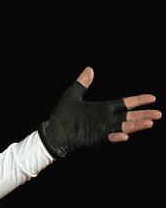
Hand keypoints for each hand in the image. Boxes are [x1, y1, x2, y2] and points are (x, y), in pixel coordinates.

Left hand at [38, 67, 160, 158]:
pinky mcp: (94, 138)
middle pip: (129, 117)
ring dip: (135, 126)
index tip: (152, 98)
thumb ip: (82, 84)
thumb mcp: (71, 96)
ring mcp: (101, 130)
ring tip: (149, 123)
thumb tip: (90, 69)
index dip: (138, 100)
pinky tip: (124, 135)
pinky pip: (108, 138)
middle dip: (143, 115)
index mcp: (102, 109)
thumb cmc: (61, 115)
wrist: (52, 132)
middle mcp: (105, 119)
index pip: (124, 103)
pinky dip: (116, 137)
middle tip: (159, 114)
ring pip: (123, 127)